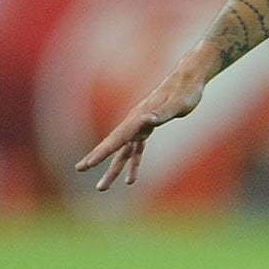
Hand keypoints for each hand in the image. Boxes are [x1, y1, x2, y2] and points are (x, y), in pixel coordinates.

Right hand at [74, 61, 207, 191]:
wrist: (188, 80)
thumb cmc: (185, 93)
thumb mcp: (177, 105)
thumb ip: (161, 113)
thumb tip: (146, 120)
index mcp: (139, 118)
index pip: (117, 139)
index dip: (102, 152)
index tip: (88, 163)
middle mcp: (136, 122)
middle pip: (114, 145)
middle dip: (97, 158)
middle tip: (80, 168)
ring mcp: (140, 126)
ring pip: (123, 152)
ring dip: (114, 169)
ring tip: (102, 187)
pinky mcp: (148, 128)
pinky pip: (137, 149)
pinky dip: (133, 163)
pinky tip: (130, 179)